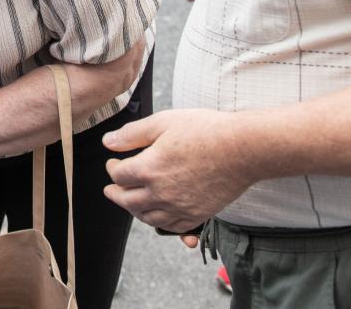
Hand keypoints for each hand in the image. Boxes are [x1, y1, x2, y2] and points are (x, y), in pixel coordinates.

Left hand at [100, 109, 252, 234]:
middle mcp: (160, 193)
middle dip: (115, 194)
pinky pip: (172, 227)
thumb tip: (108, 142)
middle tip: (110, 190)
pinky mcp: (197, 215)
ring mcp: (179, 207)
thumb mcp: (163, 122)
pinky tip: (158, 216)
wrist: (243, 149)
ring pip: (147, 217)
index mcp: (148, 169)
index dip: (112, 168)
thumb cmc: (205, 130)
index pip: (118, 176)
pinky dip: (160, 223)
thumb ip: (132, 134)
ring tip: (130, 203)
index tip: (113, 162)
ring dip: (134, 210)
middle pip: (127, 201)